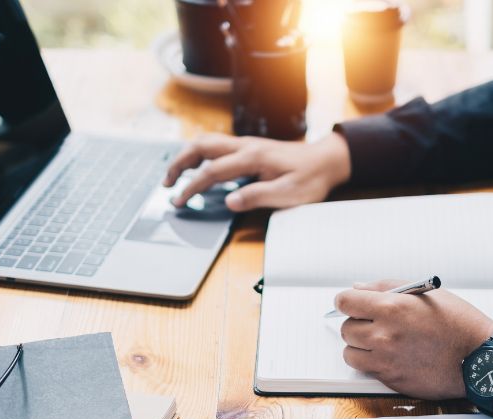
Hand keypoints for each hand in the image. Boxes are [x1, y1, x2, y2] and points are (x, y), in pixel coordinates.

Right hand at [162, 132, 351, 211]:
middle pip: (201, 146)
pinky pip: (217, 146)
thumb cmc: (311, 179)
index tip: (179, 201)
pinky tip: (197, 168)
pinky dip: (200, 155)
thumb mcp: (288, 194)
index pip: (212, 171)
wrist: (326, 160)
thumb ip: (257, 196)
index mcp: (253, 158)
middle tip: (166, 183)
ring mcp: (246, 144)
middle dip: (179, 163)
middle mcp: (246, 146)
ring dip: (187, 156)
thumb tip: (229, 202)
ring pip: (207, 142)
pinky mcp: (249, 148)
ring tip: (175, 176)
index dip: (192, 186)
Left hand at [335, 280, 492, 400]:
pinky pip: (366, 370)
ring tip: (381, 342)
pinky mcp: (391, 380)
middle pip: (345, 328)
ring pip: (350, 352)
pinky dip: (371, 363)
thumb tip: (358, 287)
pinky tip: (391, 356)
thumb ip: (385, 287)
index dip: (347, 301)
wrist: (480, 358)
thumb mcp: (425, 293)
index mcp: (392, 308)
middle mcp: (384, 335)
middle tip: (375, 323)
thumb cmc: (458, 323)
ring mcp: (386, 360)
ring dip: (360, 346)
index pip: (345, 301)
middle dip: (357, 324)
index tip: (353, 304)